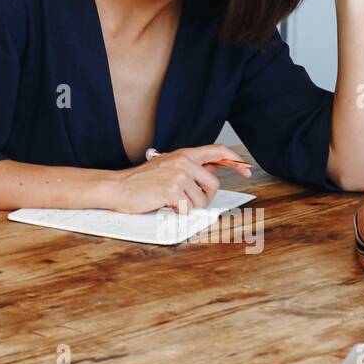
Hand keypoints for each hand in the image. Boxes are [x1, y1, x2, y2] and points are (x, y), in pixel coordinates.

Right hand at [98, 144, 249, 214]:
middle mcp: (183, 162)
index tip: (246, 169)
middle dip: (204, 198)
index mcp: (183, 154)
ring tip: (171, 201)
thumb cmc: (141, 180)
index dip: (236, 160)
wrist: (118, 187)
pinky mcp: (172, 190)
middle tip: (188, 201)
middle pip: (213, 185)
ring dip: (189, 207)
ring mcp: (178, 176)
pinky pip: (188, 209)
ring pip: (201, 201)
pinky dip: (178, 212)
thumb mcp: (167, 166)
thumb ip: (190, 166)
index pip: (218, 151)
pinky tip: (165, 205)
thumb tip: (213, 170)